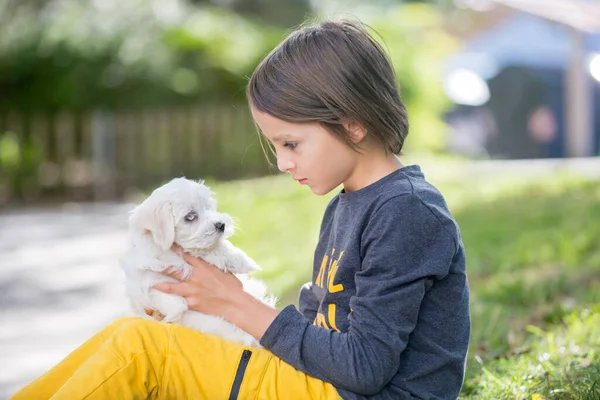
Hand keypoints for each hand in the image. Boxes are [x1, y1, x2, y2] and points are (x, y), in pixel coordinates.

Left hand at [153, 244, 279, 339]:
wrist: (236, 304)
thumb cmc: (234, 287)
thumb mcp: (224, 271)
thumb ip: (213, 267)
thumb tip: (207, 262)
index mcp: (204, 268)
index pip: (187, 255)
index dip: (177, 250)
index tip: (169, 245)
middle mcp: (196, 278)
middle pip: (174, 270)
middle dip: (162, 266)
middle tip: (152, 262)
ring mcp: (192, 291)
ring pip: (171, 287)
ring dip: (160, 285)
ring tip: (151, 283)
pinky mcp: (192, 303)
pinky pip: (179, 301)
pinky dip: (172, 301)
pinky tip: (162, 302)